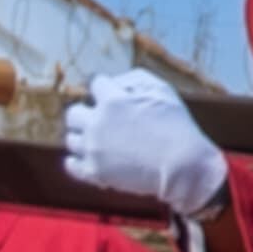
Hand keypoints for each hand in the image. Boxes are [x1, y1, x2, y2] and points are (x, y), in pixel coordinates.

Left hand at [64, 69, 226, 221]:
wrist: (182, 165)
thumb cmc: (176, 125)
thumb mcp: (163, 90)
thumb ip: (134, 79)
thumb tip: (113, 83)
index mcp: (113, 100)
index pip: (95, 84)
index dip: (106, 89)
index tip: (114, 96)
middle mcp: (97, 123)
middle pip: (73, 113)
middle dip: (86, 113)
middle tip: (102, 120)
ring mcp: (93, 149)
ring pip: (71, 139)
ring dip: (84, 137)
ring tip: (103, 141)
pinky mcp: (93, 172)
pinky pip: (70, 165)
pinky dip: (77, 160)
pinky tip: (91, 156)